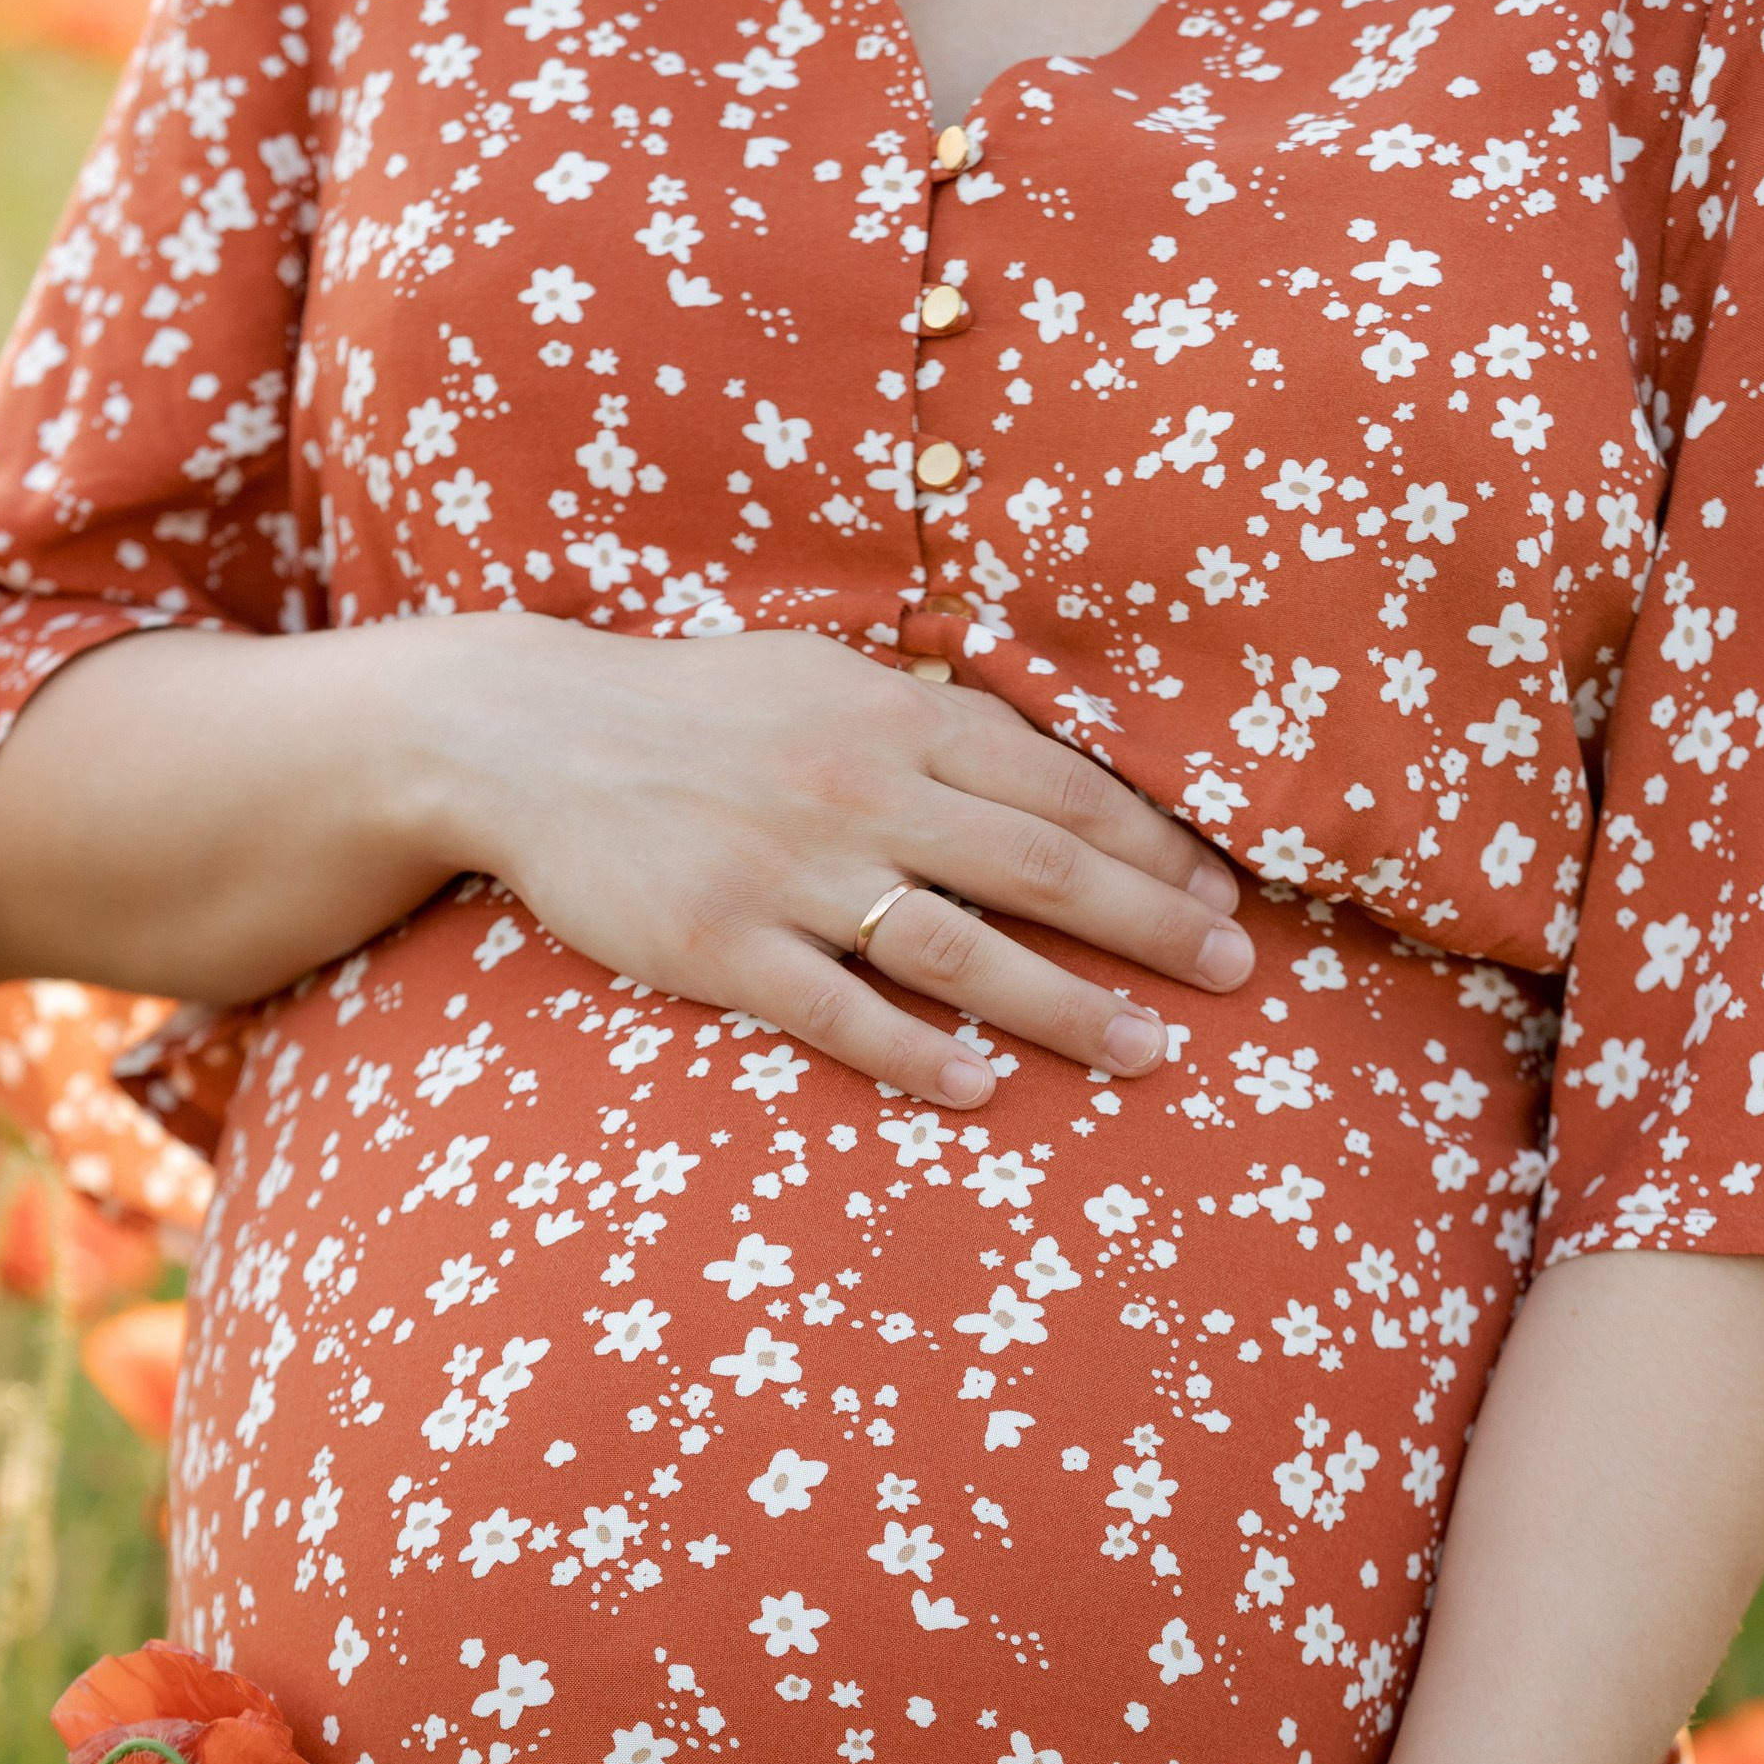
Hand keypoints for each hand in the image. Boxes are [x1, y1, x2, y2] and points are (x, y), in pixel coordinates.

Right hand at [395, 614, 1252, 1110]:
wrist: (529, 736)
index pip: (1058, 788)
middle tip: (1234, 981)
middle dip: (1153, 928)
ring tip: (1149, 1054)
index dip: (1154, 848)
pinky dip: (922, 1054)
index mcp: (894, 715)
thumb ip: (928, 722)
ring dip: (1068, 1008)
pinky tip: (987, 1089)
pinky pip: (842, 1016)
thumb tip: (1043, 771)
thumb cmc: (694, 710)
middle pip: (1043, 869)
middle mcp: (860, 790)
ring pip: (963, 951)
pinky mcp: (724, 947)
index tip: (1221, 898)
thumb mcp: (820, 674)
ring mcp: (792, 874)